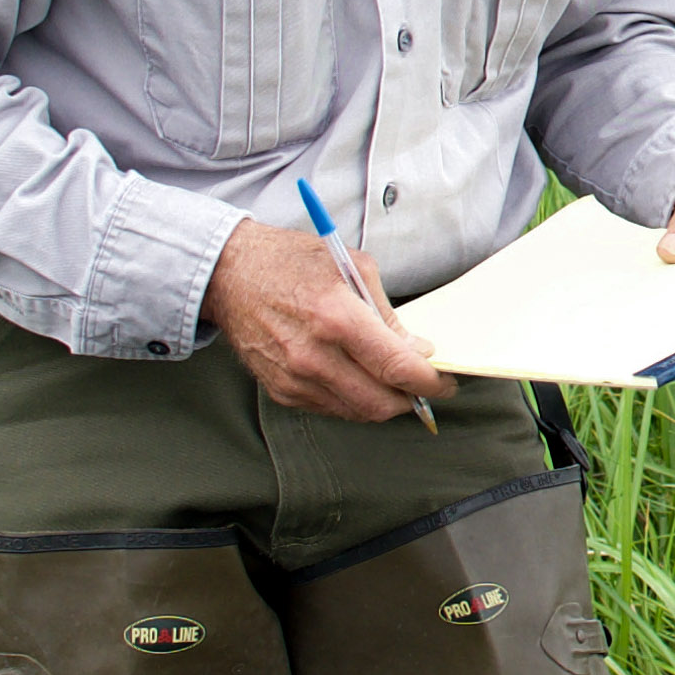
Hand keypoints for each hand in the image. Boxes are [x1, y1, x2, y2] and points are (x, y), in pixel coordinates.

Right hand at [206, 214, 447, 420]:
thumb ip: (386, 314)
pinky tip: (358, 378)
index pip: (397, 367)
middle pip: (380, 402)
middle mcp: (313, 356)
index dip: (429, 381)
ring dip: (383, 402)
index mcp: (336, 318)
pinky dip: (353, 399)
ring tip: (393, 381)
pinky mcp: (282, 391)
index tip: (445, 381)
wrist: (230, 276)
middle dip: (411, 398)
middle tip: (425, 385)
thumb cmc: (291, 262)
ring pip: (357, 411)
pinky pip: (331, 408)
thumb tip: (416, 350)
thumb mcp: (351, 268)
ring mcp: (295, 379)